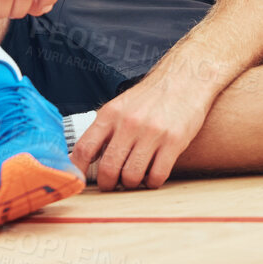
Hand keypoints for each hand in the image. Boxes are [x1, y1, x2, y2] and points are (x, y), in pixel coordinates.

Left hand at [70, 70, 215, 190]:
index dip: (77, 171)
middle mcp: (129, 123)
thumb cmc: (150, 97)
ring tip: (135, 176)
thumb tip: (77, 158)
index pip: (85, 148)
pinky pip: (157, 176)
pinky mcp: (174, 141)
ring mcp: (152, 132)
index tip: (78, 181)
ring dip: (131, 184)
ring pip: (132, 177)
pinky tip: (153, 173)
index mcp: (110, 114)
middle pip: (108, 169)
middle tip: (112, 184)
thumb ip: (101, 131)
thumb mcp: (119, 107)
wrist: (184, 79)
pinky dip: (152, 182)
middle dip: (108, 184)